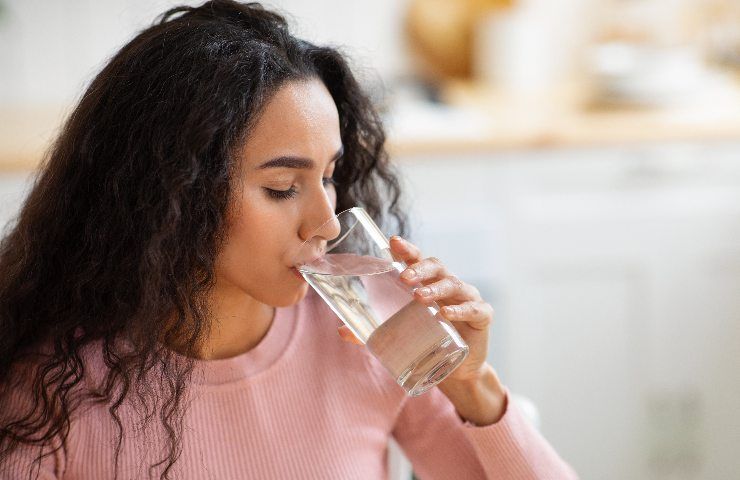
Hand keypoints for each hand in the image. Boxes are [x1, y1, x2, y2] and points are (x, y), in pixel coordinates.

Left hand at [338, 236, 493, 383]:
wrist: (458, 370)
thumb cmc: (428, 341)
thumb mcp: (400, 334)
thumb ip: (371, 332)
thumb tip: (341, 330)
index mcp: (428, 283)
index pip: (417, 260)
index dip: (407, 250)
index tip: (393, 242)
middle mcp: (448, 285)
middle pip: (436, 266)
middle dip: (419, 268)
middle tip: (404, 277)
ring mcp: (467, 298)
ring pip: (454, 284)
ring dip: (436, 288)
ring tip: (420, 297)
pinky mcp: (482, 316)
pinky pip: (474, 308)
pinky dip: (461, 310)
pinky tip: (447, 315)